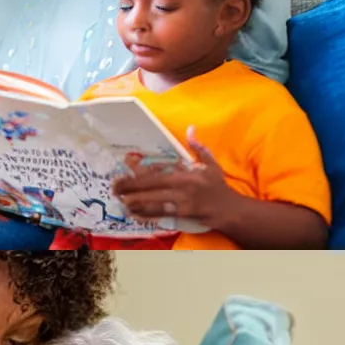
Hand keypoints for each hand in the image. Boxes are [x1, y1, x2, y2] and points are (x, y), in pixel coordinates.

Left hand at [111, 128, 230, 225]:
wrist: (230, 210)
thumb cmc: (218, 187)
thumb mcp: (211, 164)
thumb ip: (199, 148)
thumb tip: (190, 129)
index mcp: (186, 175)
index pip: (157, 174)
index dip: (139, 174)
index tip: (126, 169)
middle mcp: (182, 189)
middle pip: (151, 189)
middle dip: (131, 189)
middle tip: (115, 188)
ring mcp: (182, 203)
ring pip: (154, 203)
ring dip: (135, 202)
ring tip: (121, 200)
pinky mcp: (183, 215)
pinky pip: (161, 214)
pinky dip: (147, 213)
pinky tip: (135, 212)